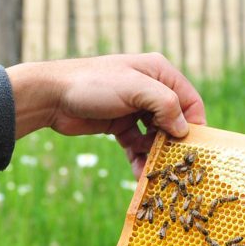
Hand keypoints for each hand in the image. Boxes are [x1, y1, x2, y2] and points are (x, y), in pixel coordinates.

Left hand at [6, 54, 206, 177]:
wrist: (50, 96)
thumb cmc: (93, 84)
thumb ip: (166, 105)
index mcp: (159, 72)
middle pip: (174, 121)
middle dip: (173, 144)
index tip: (193, 148)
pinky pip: (138, 144)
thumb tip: (184, 130)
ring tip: (154, 172)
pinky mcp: (120, 124)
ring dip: (156, 154)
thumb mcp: (135, 89)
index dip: (194, 125)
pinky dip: (139, 158)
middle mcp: (150, 89)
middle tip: (174, 166)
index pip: (190, 101)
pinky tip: (139, 172)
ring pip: (155, 136)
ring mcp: (134, 108)